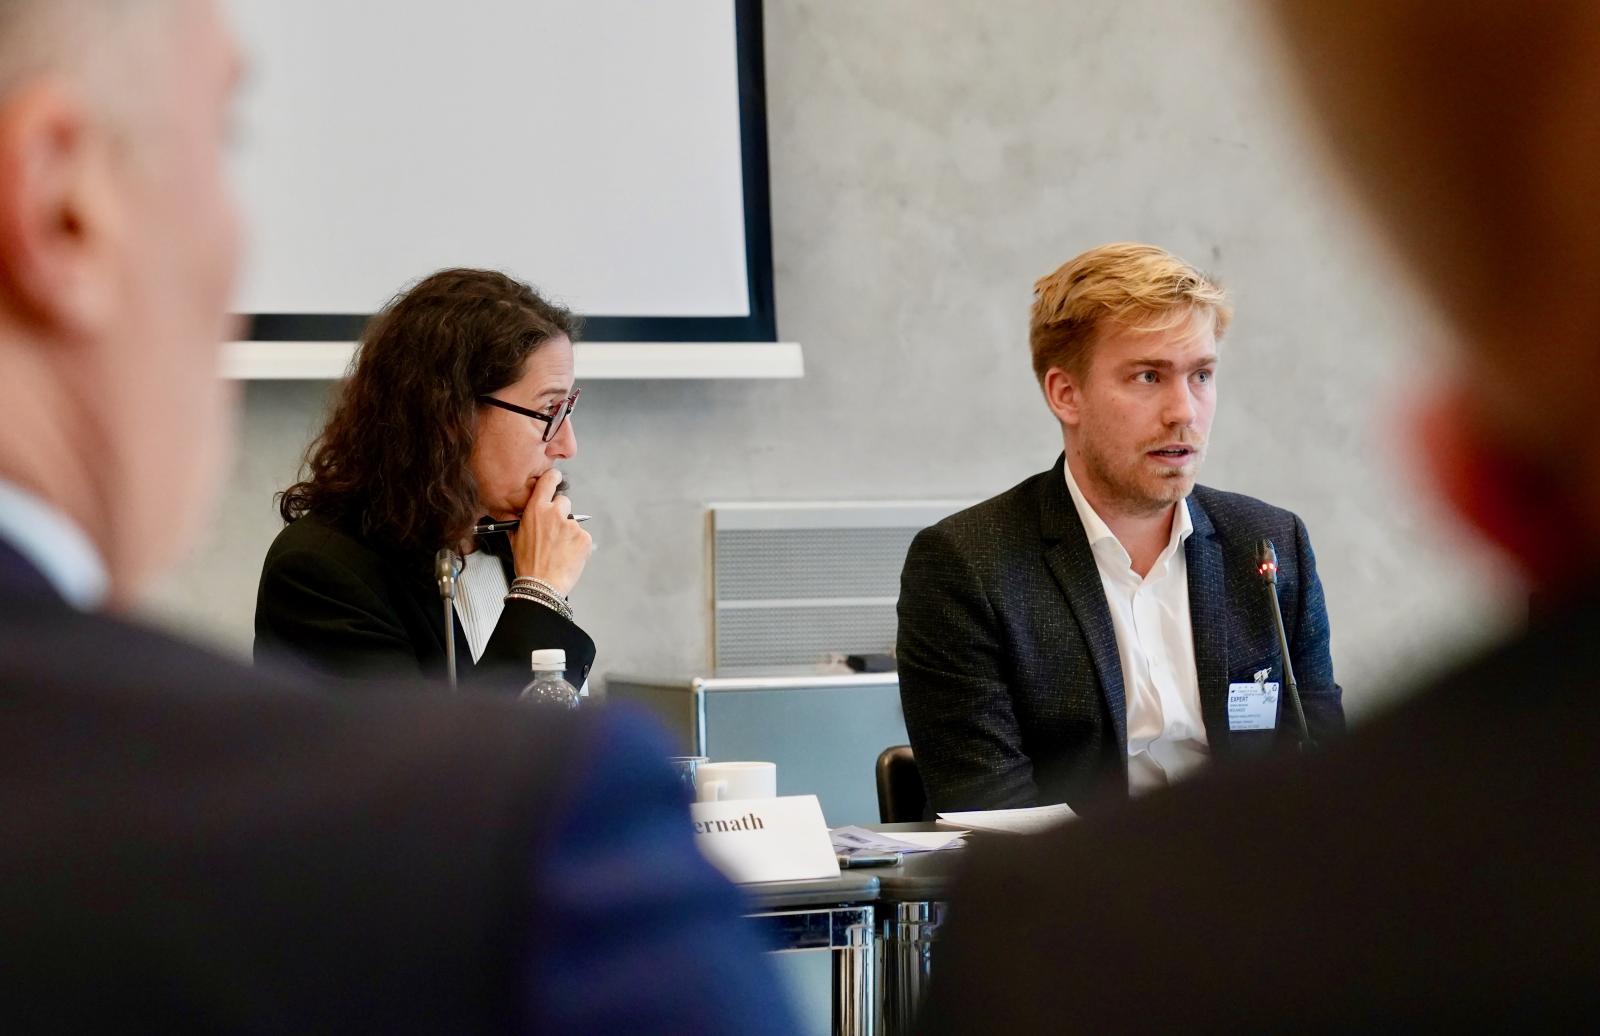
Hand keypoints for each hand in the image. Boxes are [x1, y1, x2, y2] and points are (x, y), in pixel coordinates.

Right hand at [509, 469, 592, 596]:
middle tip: (554, 532)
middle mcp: (556, 513)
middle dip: (560, 513)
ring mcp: (572, 525)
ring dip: (568, 532)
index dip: (553, 478)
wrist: (541, 585)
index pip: (549, 481)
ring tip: (558, 550)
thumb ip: (520, 522)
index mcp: (536, 510)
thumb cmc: (528, 565)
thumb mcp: (515, 538)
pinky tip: (567, 555)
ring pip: (573, 522)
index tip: (555, 479)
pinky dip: (577, 545)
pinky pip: (582, 537)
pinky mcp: (584, 538)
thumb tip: (519, 516)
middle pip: (564, 502)